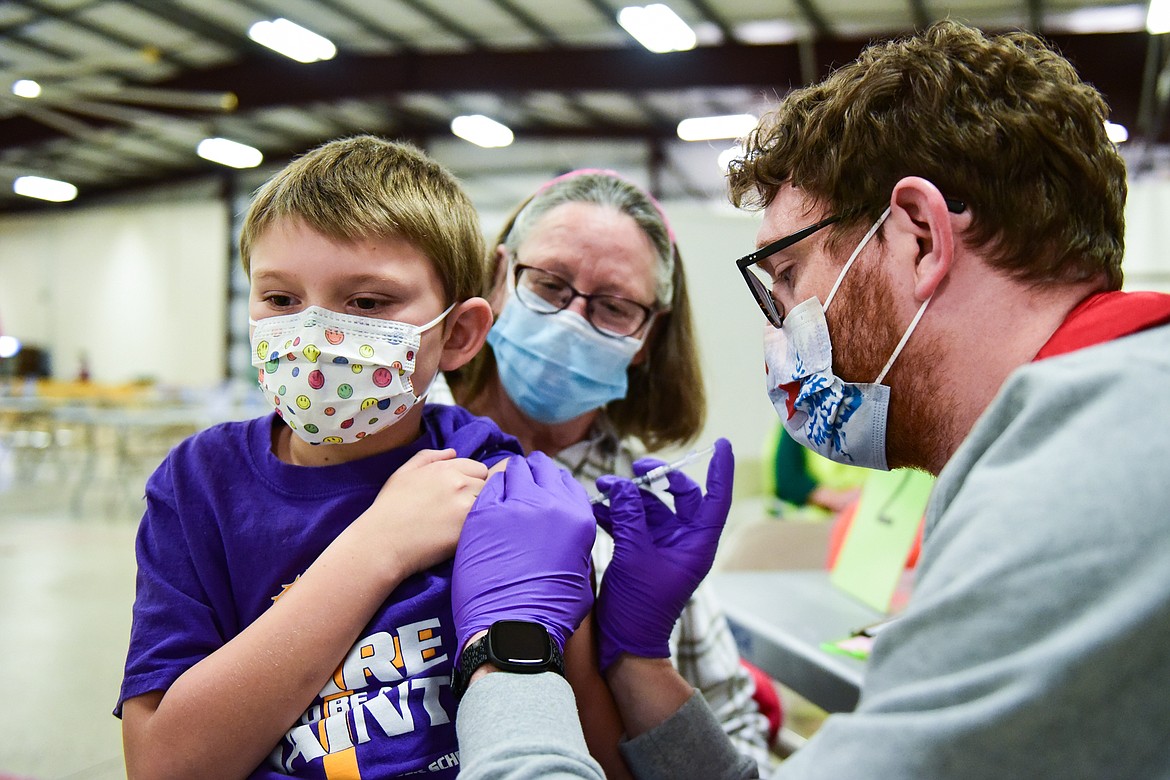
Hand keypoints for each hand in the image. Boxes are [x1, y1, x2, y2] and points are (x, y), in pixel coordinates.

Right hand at [359, 448, 487, 580]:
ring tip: (464, 521)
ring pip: (490, 503)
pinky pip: (487, 522)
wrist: (383, 542)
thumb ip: (428, 457)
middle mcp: (459, 483)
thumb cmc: (389, 508)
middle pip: (487, 485)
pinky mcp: (469, 529)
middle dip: (478, 493)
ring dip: (482, 509)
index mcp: (445, 468)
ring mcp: (466, 506)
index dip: (471, 480)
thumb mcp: (403, 473)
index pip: (478, 468)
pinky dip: (482, 525)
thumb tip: (453, 452)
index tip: (460, 495)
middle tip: (461, 509)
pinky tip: (467, 532)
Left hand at [452, 452, 595, 653]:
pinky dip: (488, 490)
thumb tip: (566, 538)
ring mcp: (515, 506)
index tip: (545, 486)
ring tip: (502, 491)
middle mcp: (550, 504)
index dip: (553, 481)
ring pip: (511, 471)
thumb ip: (574, 544)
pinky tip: (486, 504)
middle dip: (531, 472)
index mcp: (578, 518)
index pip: (566, 481)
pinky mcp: (483, 514)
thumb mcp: (580, 573)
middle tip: (522, 482)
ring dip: (509, 477)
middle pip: (539, 469)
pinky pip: (487, 487)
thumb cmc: (549, 611)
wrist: (512, 626)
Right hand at [591, 438, 733, 671]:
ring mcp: (662, 547)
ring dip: (626, 497)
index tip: (723, 444)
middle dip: (655, 478)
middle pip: (678, 496)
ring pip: (649, 507)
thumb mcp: (634, 556)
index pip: (715, 499)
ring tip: (600, 490)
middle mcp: (683, 542)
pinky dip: (616, 513)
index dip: (721, 470)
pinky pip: (632, 522)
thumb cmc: (640, 607)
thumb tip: (622, 486)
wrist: (626, 643)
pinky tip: (595, 509)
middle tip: (633, 468)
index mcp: (696, 544)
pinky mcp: (641, 552)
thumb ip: (629, 516)